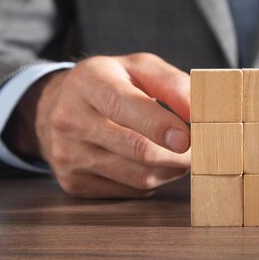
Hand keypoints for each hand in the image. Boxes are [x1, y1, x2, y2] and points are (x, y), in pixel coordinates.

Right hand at [6, 53, 190, 197]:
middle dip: (177, 154)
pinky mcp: (73, 183)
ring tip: (177, 154)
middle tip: (198, 149)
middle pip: (137, 149)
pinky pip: (130, 191)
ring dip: (169, 169)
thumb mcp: (140, 67)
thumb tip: (199, 112)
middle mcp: (70, 119)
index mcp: (89, 81)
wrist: (59, 106)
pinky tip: (152, 164)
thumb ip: (173, 83)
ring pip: (138, 177)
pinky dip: (151, 180)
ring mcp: (68, 155)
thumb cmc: (111, 83)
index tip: (187, 138)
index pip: (124, 106)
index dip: (159, 125)